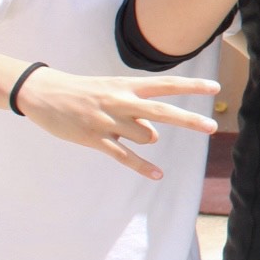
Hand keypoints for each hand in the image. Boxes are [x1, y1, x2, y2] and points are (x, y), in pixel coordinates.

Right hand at [14, 68, 219, 179]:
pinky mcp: (95, 138)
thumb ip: (136, 108)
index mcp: (127, 85)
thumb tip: (154, 133)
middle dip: (188, 120)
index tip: (215, 87)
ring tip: (124, 130)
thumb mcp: (113, 88)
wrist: (44, 93)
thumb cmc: (84, 91)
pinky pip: (124, 156)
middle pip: (162, 111)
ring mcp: (108, 120)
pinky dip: (143, 166)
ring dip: (145, 138)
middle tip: (212, 126)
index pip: (166, 84)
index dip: (191, 86)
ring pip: (145, 135)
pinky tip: (159, 175)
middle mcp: (121, 101)